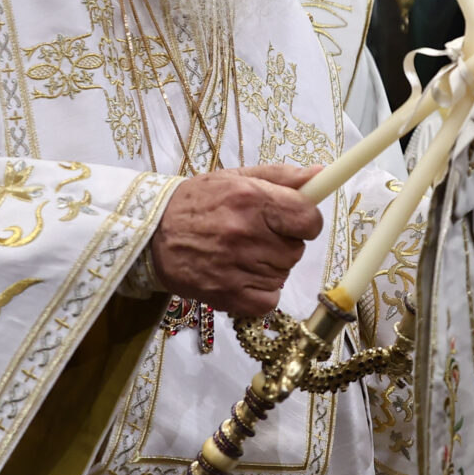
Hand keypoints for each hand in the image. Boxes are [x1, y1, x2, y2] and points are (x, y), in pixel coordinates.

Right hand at [146, 163, 321, 318]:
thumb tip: (321, 174)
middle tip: (257, 235)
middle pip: (296, 250)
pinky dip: (262, 292)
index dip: (305, 221)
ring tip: (243, 254)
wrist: (152, 234)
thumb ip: (282, 177)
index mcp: (251, 199)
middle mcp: (245, 233)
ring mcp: (236, 267)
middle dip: (283, 243)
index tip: (293, 221)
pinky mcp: (227, 295)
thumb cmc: (198, 202)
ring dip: (270, 267)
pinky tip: (242, 276)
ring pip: (282, 274)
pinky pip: (269, 300)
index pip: (309, 220)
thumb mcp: (237, 177)